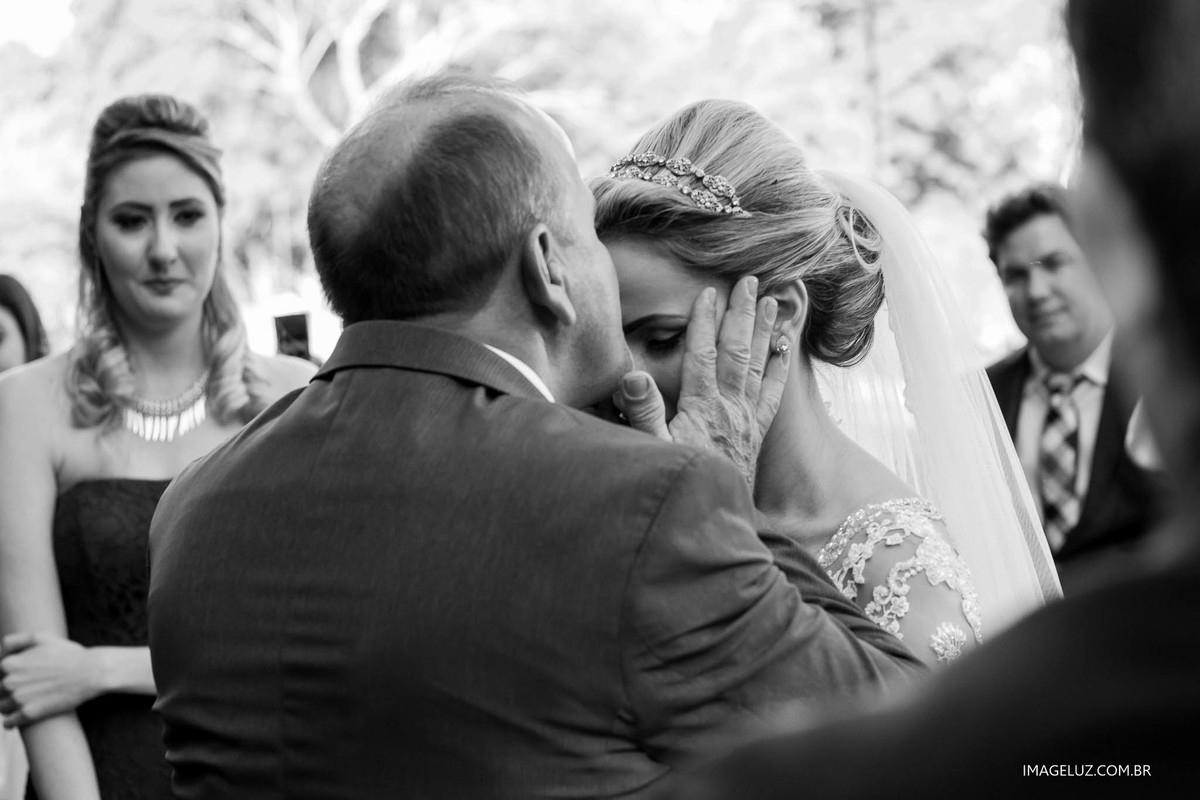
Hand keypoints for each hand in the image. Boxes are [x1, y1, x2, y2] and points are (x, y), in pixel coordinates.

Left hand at [0, 633, 103, 727]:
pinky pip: (8, 723)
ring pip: (2, 708)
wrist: (91, 672)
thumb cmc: (68, 654)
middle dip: (7, 692)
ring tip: (24, 703)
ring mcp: (18, 699)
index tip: (20, 678)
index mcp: (9, 664)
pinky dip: (11, 722)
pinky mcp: (29, 714)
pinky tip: (18, 719)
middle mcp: (9, 681)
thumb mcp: (42, 638)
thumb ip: (15, 641)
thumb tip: (0, 647)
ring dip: (10, 707)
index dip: (7, 677)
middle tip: (26, 690)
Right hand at [615, 275, 789, 484]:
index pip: (702, 354)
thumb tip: (634, 375)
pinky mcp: (755, 434)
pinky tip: (783, 350)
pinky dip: (778, 369)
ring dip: (764, 331)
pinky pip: (771, 395)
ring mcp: (746, 420)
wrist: (713, 525)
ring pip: (758, 365)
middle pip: (737, 351)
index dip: (702, 322)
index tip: (707, 292)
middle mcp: (729, 408)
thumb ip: (642, 413)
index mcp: (702, 407)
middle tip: (749, 281)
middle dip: (741, 313)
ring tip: (772, 301)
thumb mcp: (650, 451)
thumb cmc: (678, 486)